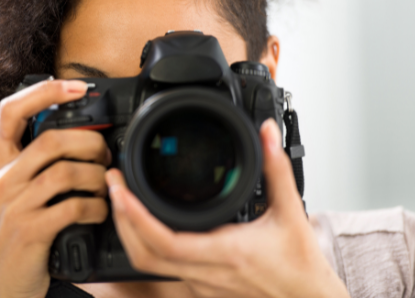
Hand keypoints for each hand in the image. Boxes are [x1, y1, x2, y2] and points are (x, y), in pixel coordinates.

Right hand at [0, 79, 110, 297]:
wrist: (1, 289)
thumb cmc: (16, 236)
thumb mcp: (15, 195)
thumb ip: (35, 166)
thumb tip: (81, 136)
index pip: (11, 111)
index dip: (45, 91)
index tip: (78, 86)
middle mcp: (2, 179)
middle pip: (52, 139)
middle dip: (90, 142)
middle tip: (106, 155)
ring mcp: (13, 205)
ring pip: (66, 171)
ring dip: (97, 177)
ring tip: (105, 187)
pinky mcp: (29, 231)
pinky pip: (73, 206)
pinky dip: (96, 206)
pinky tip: (100, 212)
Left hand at [106, 119, 349, 297]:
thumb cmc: (301, 266)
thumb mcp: (291, 212)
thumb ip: (276, 168)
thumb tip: (267, 132)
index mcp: (225, 251)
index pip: (165, 241)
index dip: (136, 216)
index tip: (121, 189)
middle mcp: (205, 272)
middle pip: (143, 254)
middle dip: (121, 218)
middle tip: (113, 185)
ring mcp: (200, 283)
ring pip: (148, 264)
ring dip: (129, 231)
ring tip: (122, 198)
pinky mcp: (200, 286)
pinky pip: (160, 266)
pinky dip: (144, 242)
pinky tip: (144, 220)